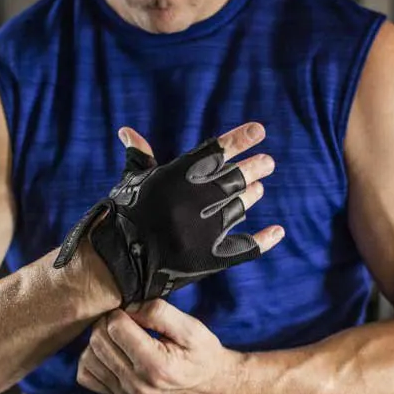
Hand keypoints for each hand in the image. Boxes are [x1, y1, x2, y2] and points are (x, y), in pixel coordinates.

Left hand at [77, 299, 241, 393]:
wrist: (210, 385)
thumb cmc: (203, 355)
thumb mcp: (191, 327)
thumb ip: (159, 312)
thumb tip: (128, 307)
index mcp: (156, 365)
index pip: (116, 327)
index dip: (122, 312)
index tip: (134, 313)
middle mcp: (137, 383)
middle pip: (98, 341)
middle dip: (108, 323)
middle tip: (125, 320)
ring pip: (88, 357)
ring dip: (99, 340)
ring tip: (118, 336)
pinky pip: (86, 376)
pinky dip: (92, 360)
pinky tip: (110, 352)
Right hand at [117, 123, 284, 254]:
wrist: (116, 263)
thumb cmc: (122, 217)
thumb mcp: (131, 183)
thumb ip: (140, 156)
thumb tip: (128, 131)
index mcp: (175, 177)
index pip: (215, 151)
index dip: (240, 139)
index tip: (259, 131)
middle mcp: (193, 201)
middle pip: (234, 178)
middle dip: (254, 168)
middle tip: (267, 163)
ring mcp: (204, 231)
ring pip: (239, 207)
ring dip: (251, 196)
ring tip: (258, 190)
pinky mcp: (209, 258)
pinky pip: (246, 247)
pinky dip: (264, 240)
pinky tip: (277, 231)